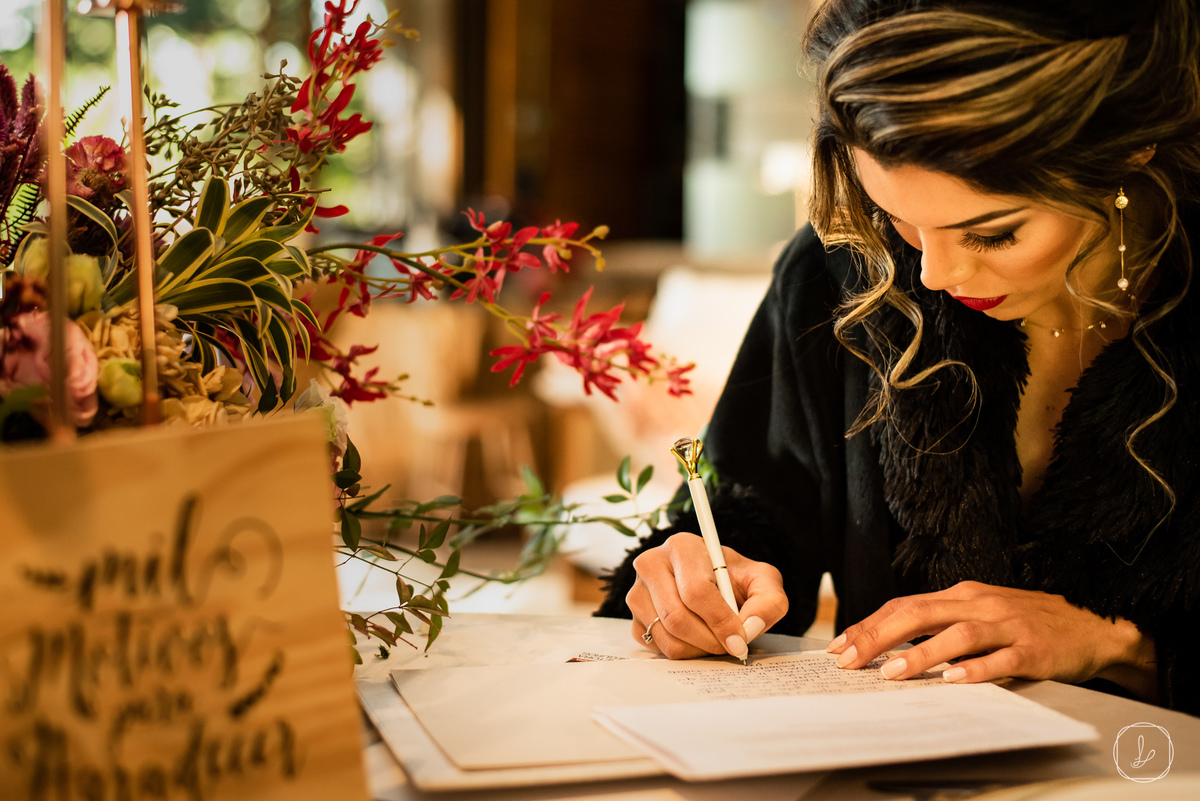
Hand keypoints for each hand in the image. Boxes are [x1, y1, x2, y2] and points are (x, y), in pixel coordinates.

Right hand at [625, 532, 788, 659]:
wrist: (714, 583)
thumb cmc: (735, 579)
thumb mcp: (762, 580)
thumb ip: (769, 601)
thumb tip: (750, 627)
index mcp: (682, 546)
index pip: (696, 591)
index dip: (720, 621)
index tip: (740, 640)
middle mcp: (651, 564)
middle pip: (677, 617)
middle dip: (710, 640)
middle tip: (731, 647)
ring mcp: (636, 592)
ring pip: (666, 637)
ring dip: (698, 649)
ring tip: (716, 639)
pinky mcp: (633, 618)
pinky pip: (657, 648)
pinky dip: (683, 652)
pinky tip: (697, 638)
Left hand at [827, 581, 1156, 697]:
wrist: (1093, 625)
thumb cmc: (1027, 622)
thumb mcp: (980, 613)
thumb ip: (941, 624)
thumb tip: (889, 643)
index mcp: (962, 595)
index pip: (905, 605)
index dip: (870, 624)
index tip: (840, 646)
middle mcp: (980, 604)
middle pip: (921, 613)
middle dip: (880, 636)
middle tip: (851, 659)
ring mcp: (1008, 625)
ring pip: (957, 635)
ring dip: (922, 653)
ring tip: (893, 672)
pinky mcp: (1034, 649)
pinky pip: (1001, 659)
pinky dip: (976, 669)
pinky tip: (953, 681)